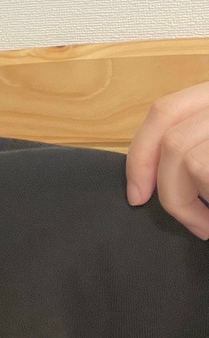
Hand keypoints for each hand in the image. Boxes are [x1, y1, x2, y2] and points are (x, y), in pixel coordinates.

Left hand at [125, 82, 208, 239]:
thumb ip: (195, 146)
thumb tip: (156, 181)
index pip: (165, 111)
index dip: (142, 152)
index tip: (136, 195)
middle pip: (169, 136)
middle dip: (161, 184)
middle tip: (186, 220)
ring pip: (183, 156)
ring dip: (185, 200)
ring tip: (206, 225)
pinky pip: (203, 170)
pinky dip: (204, 201)